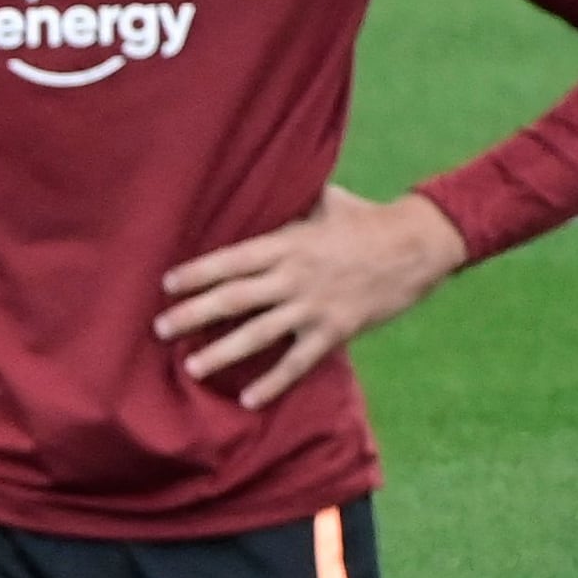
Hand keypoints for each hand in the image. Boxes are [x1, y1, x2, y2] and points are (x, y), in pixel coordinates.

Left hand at [155, 184, 466, 409]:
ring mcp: (313, 306)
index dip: (196, 273)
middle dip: (192, 315)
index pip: (231, 260)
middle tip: (159, 329)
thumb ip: (292, 201)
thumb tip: (267, 180)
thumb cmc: (368, 219)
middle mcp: (293, 276)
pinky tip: (249, 398)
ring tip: (191, 367)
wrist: (419, 244)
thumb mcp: (325, 200)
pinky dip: (272, 381)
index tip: (166, 284)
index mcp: (287, 243)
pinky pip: (297, 362)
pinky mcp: (335, 331)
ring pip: (257, 334)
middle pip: (233, 299)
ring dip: (221, 353)